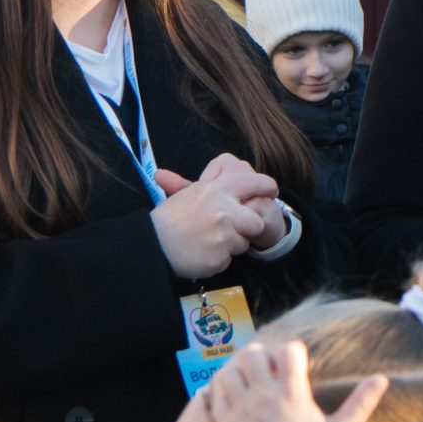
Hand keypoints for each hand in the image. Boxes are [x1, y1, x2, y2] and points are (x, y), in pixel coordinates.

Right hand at [150, 153, 280, 278]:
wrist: (151, 245)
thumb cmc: (168, 219)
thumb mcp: (188, 194)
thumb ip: (211, 183)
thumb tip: (230, 162)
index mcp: (214, 191)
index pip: (251, 183)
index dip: (266, 187)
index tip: (271, 191)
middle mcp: (222, 210)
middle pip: (256, 221)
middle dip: (249, 228)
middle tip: (235, 229)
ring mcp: (222, 235)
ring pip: (243, 243)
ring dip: (230, 245)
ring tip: (208, 242)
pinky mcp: (219, 257)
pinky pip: (229, 259)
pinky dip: (218, 259)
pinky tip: (201, 254)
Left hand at [207, 339, 386, 421]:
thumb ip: (362, 402)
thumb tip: (383, 378)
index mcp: (293, 395)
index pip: (289, 350)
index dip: (295, 352)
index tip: (297, 366)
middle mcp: (264, 398)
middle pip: (255, 353)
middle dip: (265, 356)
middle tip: (272, 371)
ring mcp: (241, 410)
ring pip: (232, 368)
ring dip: (241, 368)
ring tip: (252, 380)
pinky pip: (215, 390)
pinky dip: (223, 386)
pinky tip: (236, 395)